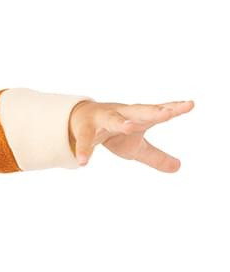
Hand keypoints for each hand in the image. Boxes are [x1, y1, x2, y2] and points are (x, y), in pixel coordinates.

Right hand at [68, 98, 193, 171]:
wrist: (82, 120)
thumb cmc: (115, 134)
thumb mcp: (136, 147)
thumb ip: (156, 156)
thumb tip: (179, 167)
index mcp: (138, 117)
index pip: (158, 112)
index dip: (173, 108)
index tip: (190, 105)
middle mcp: (123, 114)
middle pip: (140, 111)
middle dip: (153, 112)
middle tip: (167, 113)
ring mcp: (103, 119)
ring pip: (113, 120)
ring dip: (121, 123)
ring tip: (129, 129)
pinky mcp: (85, 130)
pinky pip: (85, 141)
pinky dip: (84, 150)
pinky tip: (83, 162)